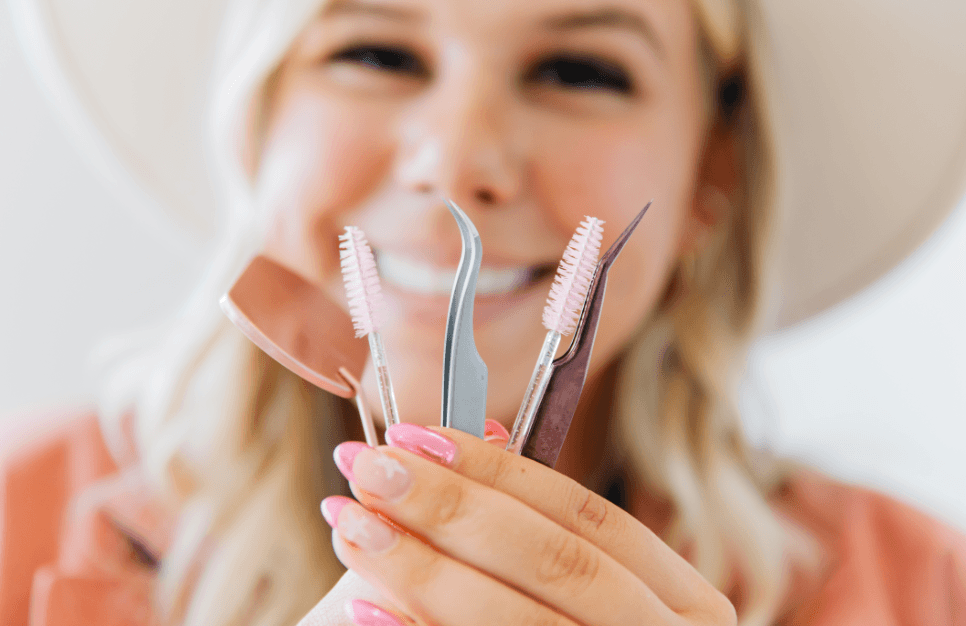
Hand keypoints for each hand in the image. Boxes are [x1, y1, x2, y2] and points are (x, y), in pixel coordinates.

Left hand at [312, 421, 734, 625]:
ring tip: (351, 525)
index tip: (412, 434)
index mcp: (682, 604)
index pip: (585, 516)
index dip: (497, 470)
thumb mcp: (564, 585)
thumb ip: (522, 521)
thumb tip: (482, 428)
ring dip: (421, 568)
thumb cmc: (553, 620)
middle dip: (451, 508)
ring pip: (516, 620)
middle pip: (553, 563)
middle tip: (369, 467)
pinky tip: (361, 606)